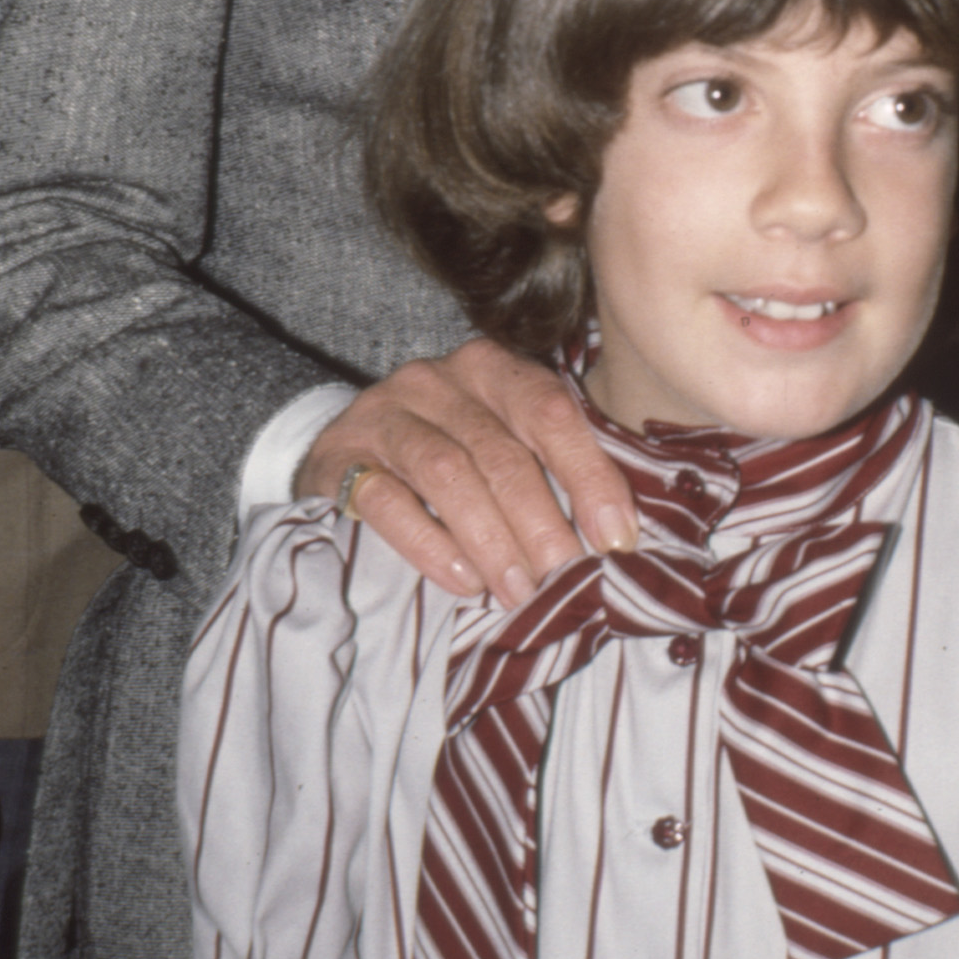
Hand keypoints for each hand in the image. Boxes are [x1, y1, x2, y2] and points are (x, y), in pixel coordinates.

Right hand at [299, 337, 636, 605]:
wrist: (349, 453)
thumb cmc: (450, 453)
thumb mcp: (502, 442)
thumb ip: (553, 468)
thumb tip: (618, 538)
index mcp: (491, 367)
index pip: (550, 412)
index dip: (589, 476)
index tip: (615, 538)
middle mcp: (437, 380)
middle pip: (501, 452)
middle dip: (541, 523)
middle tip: (566, 579)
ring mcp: (384, 414)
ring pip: (448, 474)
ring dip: (492, 540)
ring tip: (519, 591)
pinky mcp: (340, 457)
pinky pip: (388, 501)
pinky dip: (431, 544)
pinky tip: (463, 581)